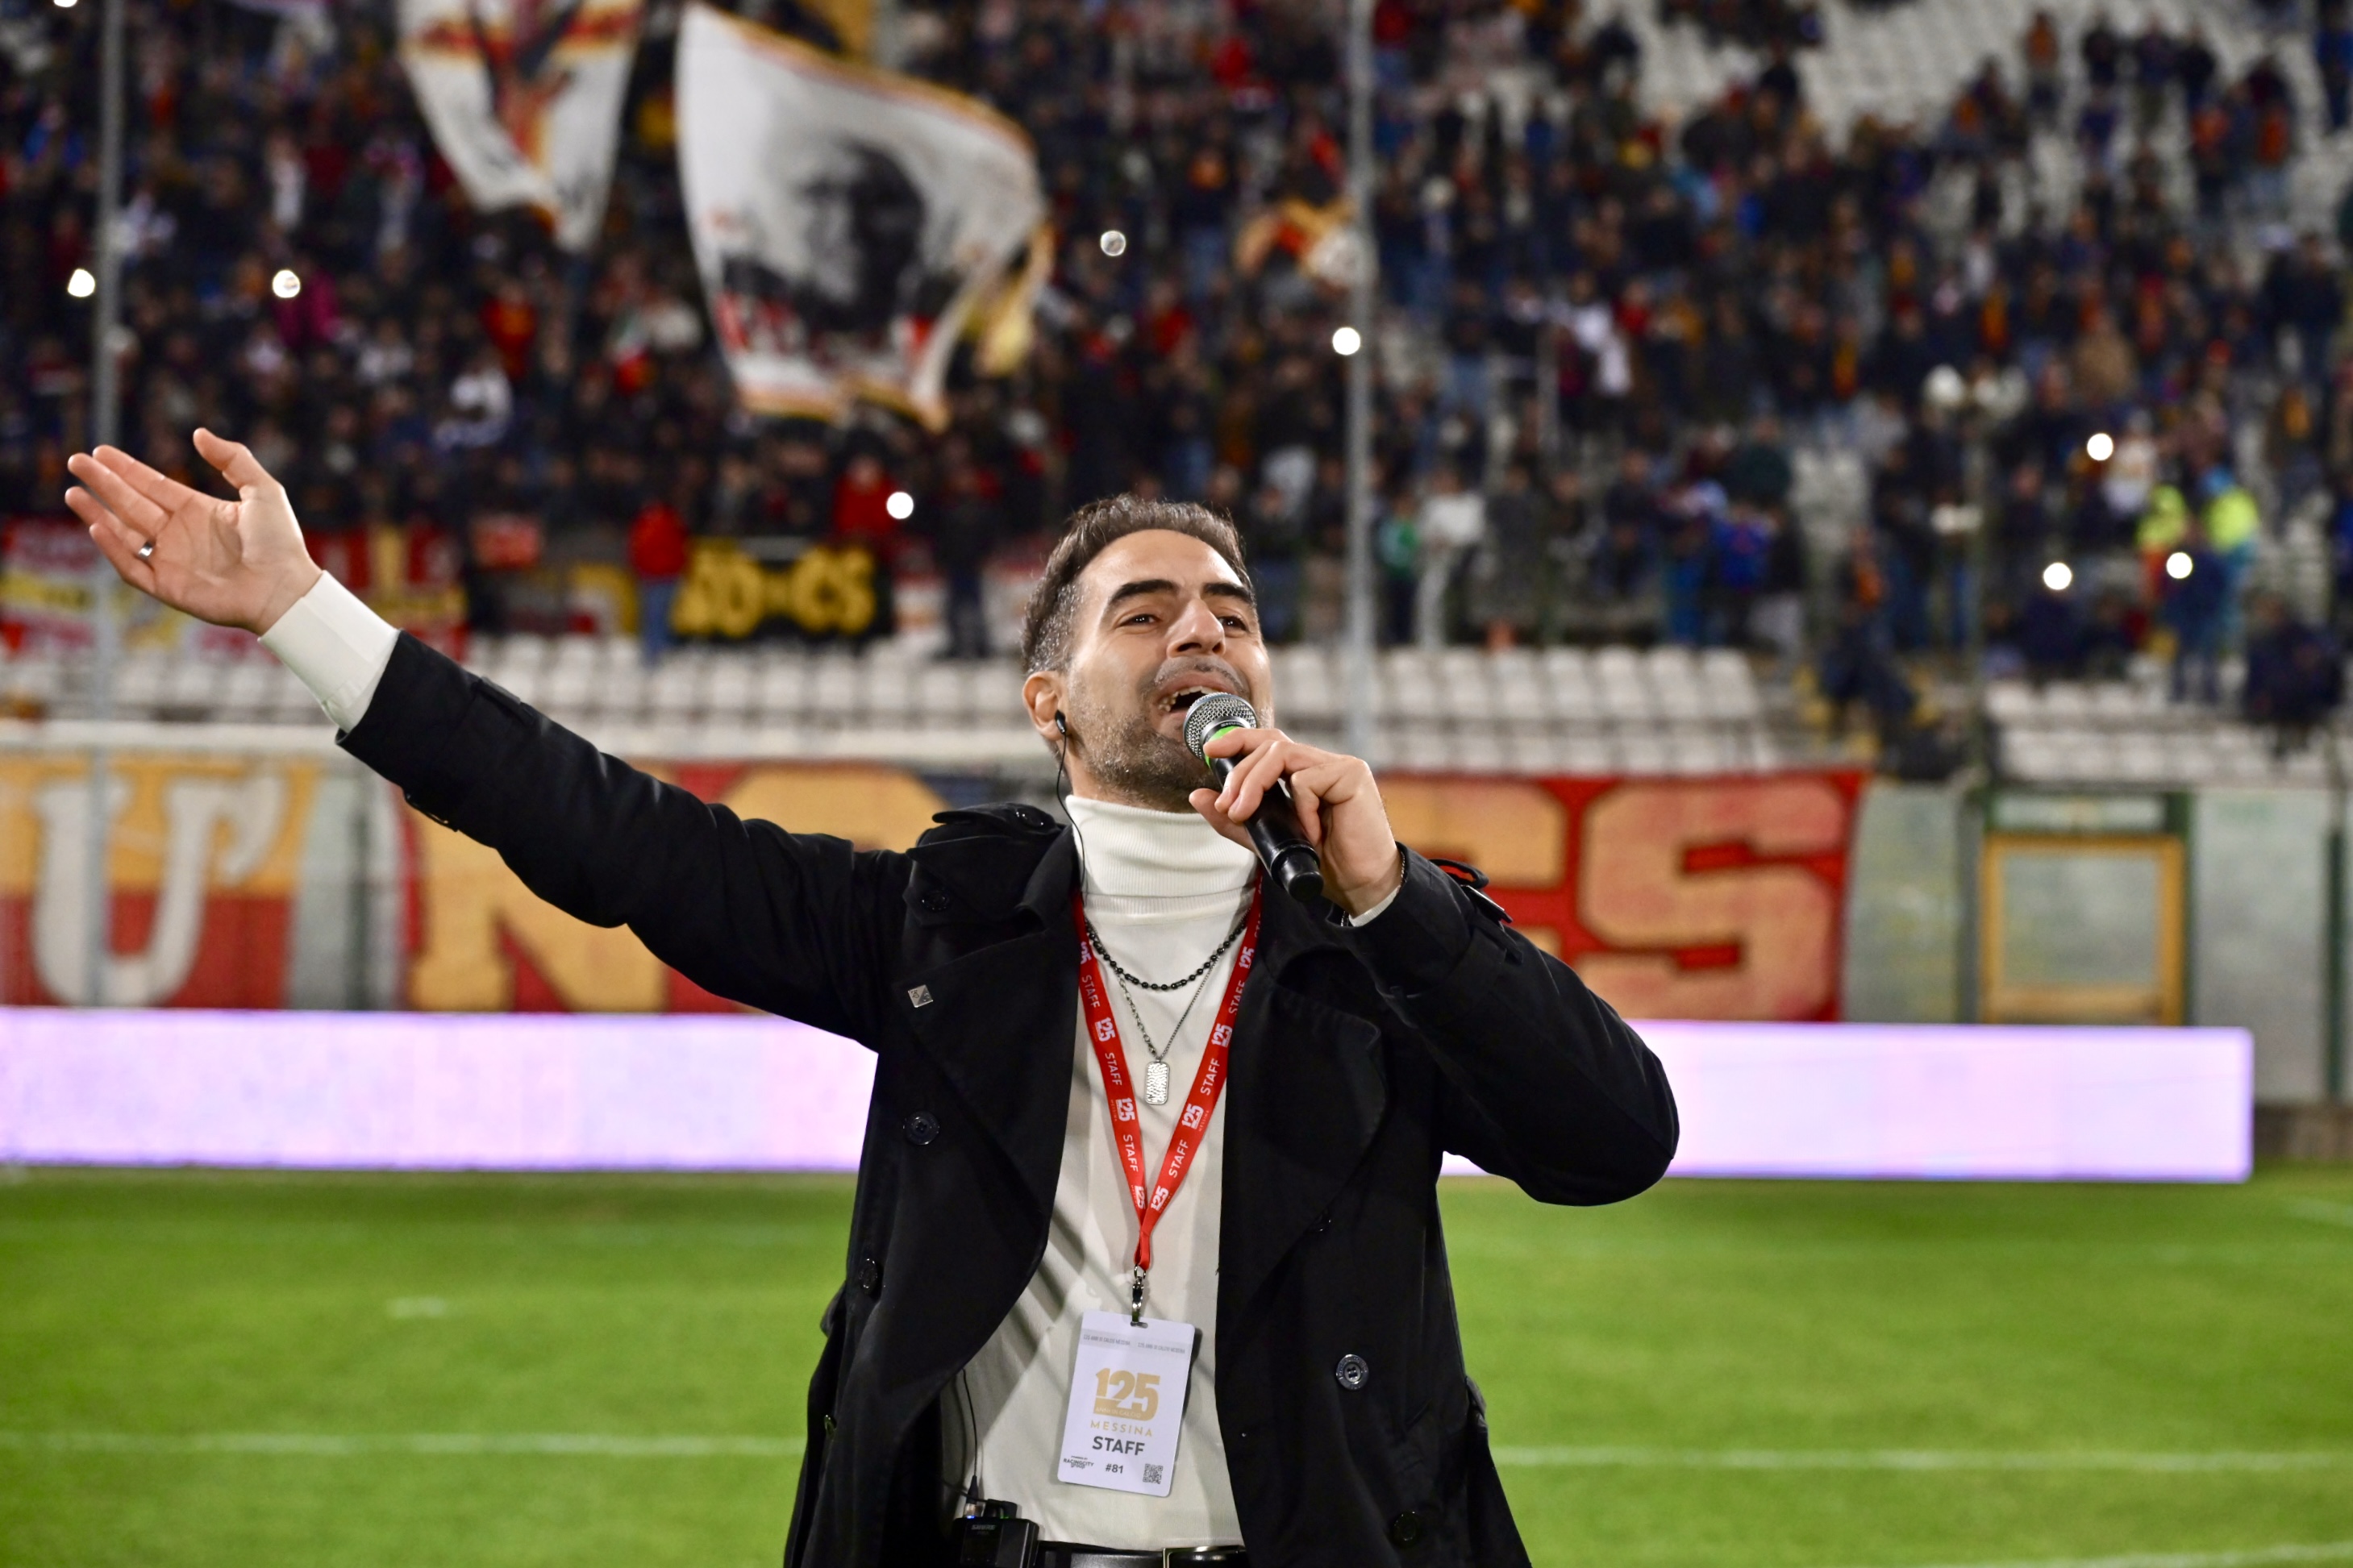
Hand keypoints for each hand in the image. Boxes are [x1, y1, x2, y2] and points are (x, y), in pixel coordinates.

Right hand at [64, 430, 322, 635]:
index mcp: (197, 510)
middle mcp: (180, 533)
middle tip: (76, 462)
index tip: (100, 451)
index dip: (126, 469)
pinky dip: (114, 550)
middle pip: (131, 504)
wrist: (286, 588)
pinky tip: (97, 528)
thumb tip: (198, 433)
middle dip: (103, 483)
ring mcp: (172, 560)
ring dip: (97, 514)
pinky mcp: (168, 587)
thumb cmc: (280, 542)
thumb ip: (234, 459)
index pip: (152, 486)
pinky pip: (132, 568)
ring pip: (124, 534)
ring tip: (73, 493)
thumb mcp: (263, 490)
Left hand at [1190, 728, 1403, 916]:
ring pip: (1283, 754)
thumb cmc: (1321, 862)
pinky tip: (1310, 835)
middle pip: (1270, 745)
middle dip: (1239, 774)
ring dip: (1254, 783)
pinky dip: (1300, 809)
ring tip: (1244, 813)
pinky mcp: (1352, 775)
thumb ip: (1234, 820)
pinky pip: (1307, 780)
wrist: (1360, 886)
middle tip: (1226, 807)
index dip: (1238, 739)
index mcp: (1303, 772)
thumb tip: (1197, 796)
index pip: (1268, 742)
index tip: (1208, 751)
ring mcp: (1338, 766)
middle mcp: (1320, 763)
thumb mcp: (1266, 839)